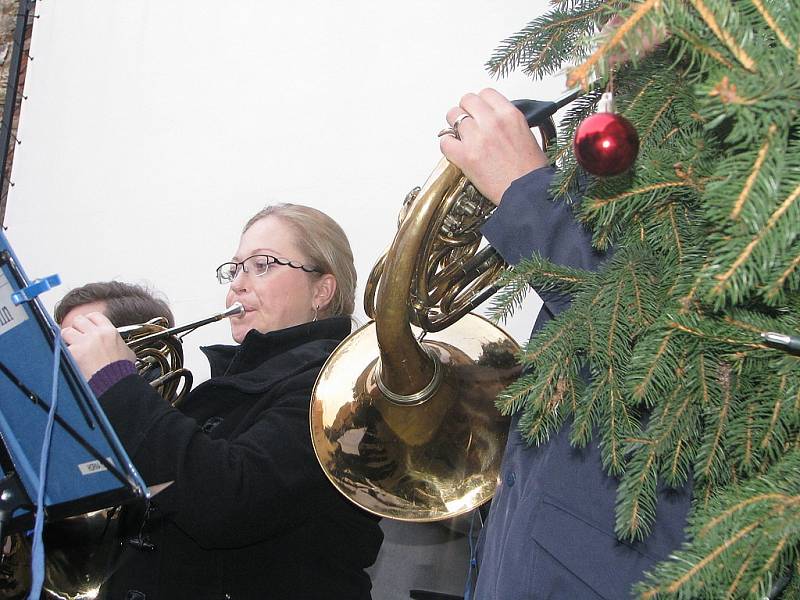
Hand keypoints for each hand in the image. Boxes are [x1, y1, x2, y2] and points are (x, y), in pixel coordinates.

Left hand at [61, 312, 135, 379]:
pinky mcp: (73, 353)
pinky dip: (65, 352)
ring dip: (67, 338)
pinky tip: (70, 357)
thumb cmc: (121, 371)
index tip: (87, 327)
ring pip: (66, 331)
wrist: (115, 383)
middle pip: (79, 320)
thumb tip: (116, 344)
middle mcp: (96, 334)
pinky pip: (62, 347)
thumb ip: (118, 343)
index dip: (89, 321)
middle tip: (78, 337)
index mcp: (109, 331)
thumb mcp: (126, 351)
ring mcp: (83, 343)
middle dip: (77, 328)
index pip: (94, 316)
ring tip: (72, 347)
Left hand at [439, 88, 549, 204]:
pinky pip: (445, 141)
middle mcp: (493, 122)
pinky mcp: (465, 156)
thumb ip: (506, 122)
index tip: (479, 111)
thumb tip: (491, 119)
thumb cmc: (530, 170)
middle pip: (467, 100)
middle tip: (467, 123)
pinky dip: (448, 145)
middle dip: (465, 110)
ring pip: (453, 116)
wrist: (527, 192)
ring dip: (454, 126)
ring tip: (460, 137)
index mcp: (510, 115)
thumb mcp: (526, 134)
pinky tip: (456, 151)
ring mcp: (477, 138)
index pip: (486, 93)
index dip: (480, 103)